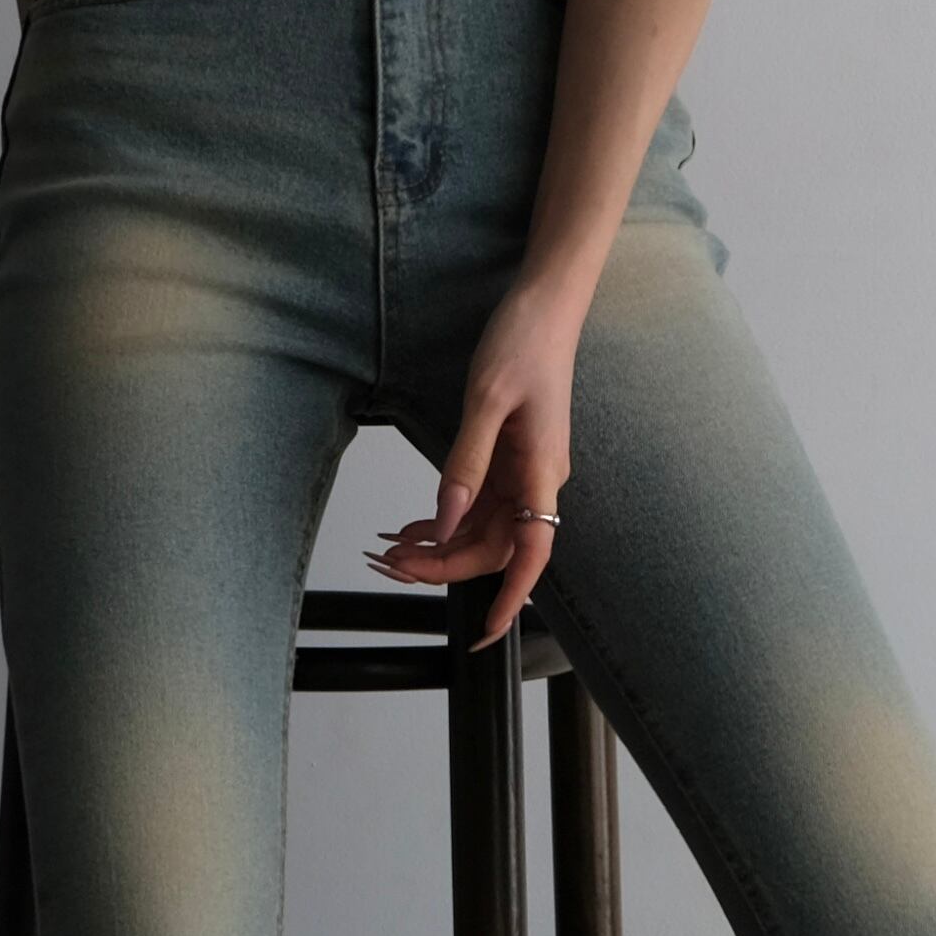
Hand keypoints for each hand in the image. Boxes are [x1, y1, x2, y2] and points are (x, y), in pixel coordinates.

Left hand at [369, 282, 578, 646]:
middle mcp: (538, 481)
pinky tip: (412, 524)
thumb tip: (446, 522)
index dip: (511, 597)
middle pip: (495, 547)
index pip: (531, 552)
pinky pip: (479, 504)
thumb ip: (465, 464)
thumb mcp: (485, 401)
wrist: (545, 304)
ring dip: (441, 546)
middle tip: (390, 564)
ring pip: (483, 530)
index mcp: (541, 472)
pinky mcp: (511, 460)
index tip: (485, 630)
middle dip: (444, 566)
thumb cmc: (522, 343)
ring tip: (391, 549)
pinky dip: (446, 519)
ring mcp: (525, 472)